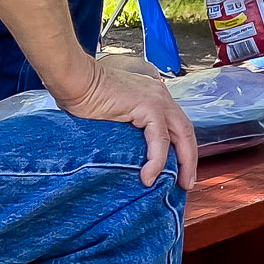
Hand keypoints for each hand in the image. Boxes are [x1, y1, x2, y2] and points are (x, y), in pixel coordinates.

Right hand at [46, 56, 199, 189]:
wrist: (74, 80)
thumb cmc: (84, 96)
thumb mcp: (114, 115)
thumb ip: (128, 128)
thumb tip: (131, 154)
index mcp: (154, 96)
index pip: (178, 125)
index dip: (183, 149)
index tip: (181, 171)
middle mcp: (160, 95)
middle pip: (186, 131)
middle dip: (190, 160)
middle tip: (187, 183)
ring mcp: (157, 99)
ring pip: (181, 135)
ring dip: (183, 163)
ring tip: (179, 184)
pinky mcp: (148, 105)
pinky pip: (160, 138)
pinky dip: (157, 160)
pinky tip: (149, 176)